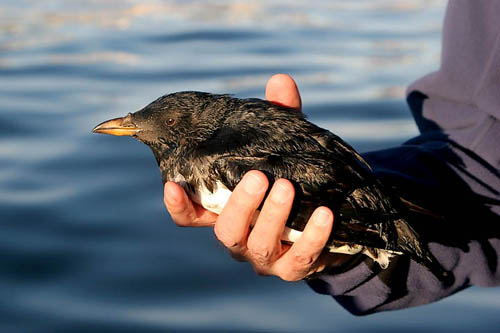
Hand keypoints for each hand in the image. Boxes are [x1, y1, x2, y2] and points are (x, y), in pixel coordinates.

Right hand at [163, 74, 334, 280]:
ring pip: (257, 246)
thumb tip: (280, 81)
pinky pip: (301, 260)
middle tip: (256, 177)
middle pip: (225, 231)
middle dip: (238, 205)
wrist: (328, 221)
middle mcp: (239, 237)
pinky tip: (324, 214)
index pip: (190, 215)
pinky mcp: (295, 268)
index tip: (172, 185)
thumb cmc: (293, 180)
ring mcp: (265, 256)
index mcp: (226, 212)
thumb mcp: (284, 149)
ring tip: (285, 187)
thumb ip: (278, 119)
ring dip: (271, 217)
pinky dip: (312, 237)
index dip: (178, 205)